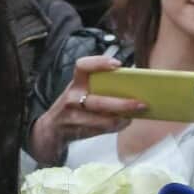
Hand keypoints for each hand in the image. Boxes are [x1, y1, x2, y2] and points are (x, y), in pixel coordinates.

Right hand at [27, 55, 145, 165]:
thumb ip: (100, 86)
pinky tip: (124, 122)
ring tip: (136, 114)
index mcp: (75, 83)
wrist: (52, 128)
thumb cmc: (74, 106)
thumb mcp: (81, 91)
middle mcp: (72, 98)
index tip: (117, 65)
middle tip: (141, 103)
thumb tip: (133, 87)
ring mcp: (73, 116)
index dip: (99, 63)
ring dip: (122, 118)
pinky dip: (116, 126)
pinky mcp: (77, 130)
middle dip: (121, 104)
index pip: (82, 66)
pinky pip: (102, 130)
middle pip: (98, 102)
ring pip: (102, 120)